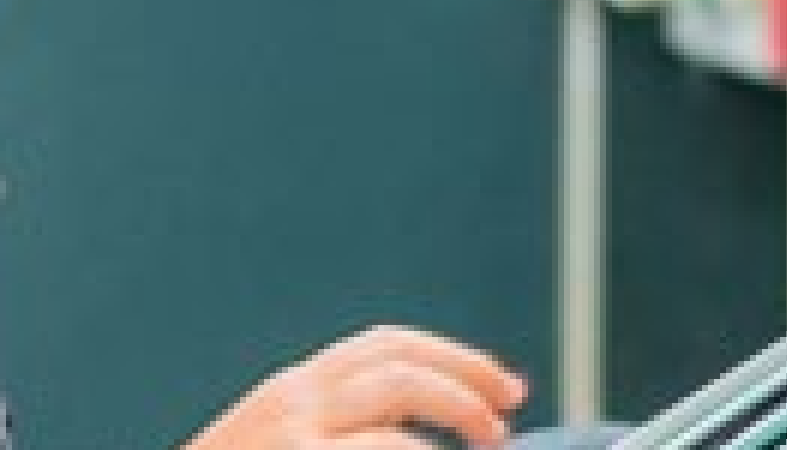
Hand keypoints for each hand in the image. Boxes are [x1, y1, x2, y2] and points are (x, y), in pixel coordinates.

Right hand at [177, 325, 528, 449]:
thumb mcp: (278, 442)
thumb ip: (335, 429)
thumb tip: (413, 434)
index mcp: (293, 393)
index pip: (382, 347)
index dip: (452, 358)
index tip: (498, 383)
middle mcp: (293, 403)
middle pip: (400, 367)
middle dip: (468, 383)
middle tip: (508, 414)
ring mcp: (296, 440)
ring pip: (398, 413)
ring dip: (458, 421)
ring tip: (493, 447)